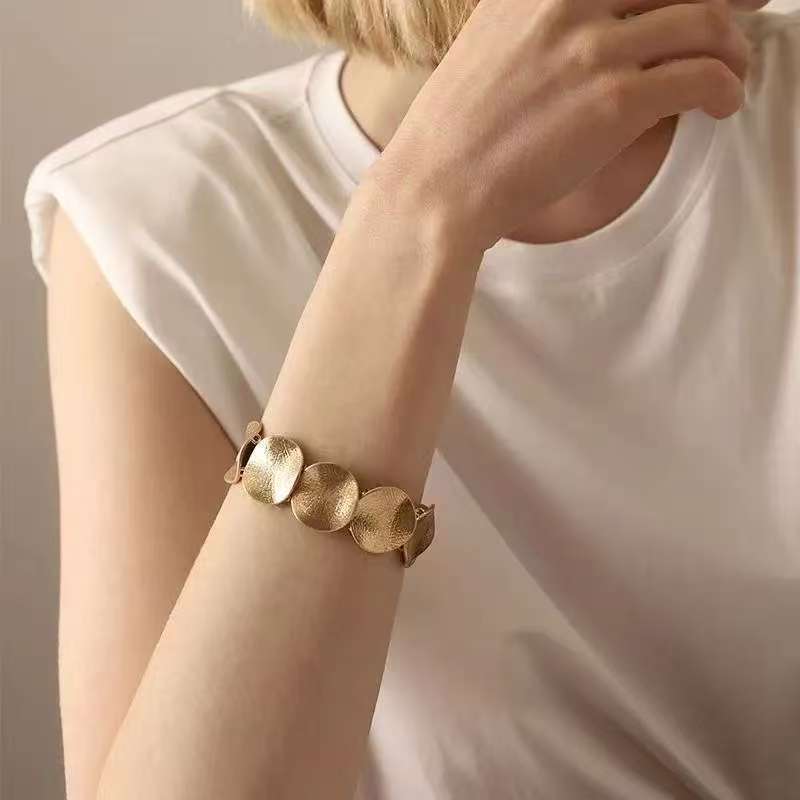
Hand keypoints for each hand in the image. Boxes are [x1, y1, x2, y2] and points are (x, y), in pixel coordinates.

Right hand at [369, 0, 758, 252]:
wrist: (438, 186)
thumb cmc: (457, 134)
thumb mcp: (490, 47)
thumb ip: (540, 23)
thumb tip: (596, 29)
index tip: (688, 6)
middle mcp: (568, 1)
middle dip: (719, 4)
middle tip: (731, 26)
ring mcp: (593, 49)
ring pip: (705, 20)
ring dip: (732, 47)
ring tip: (730, 73)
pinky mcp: (616, 101)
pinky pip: (703, 76)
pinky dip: (726, 88)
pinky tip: (721, 104)